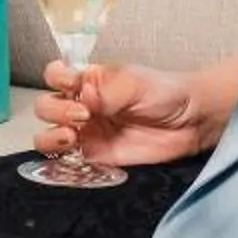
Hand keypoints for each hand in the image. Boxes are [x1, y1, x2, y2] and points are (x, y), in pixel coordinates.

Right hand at [35, 60, 205, 166]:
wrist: (193, 121)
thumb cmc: (164, 92)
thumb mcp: (133, 81)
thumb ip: (105, 91)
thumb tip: (82, 99)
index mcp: (87, 82)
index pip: (54, 76)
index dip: (55, 79)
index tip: (72, 85)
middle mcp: (80, 107)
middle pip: (45, 107)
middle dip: (56, 110)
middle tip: (83, 115)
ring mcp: (87, 134)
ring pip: (47, 136)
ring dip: (51, 136)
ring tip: (73, 137)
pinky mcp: (97, 158)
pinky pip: (68, 162)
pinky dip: (62, 161)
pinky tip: (76, 155)